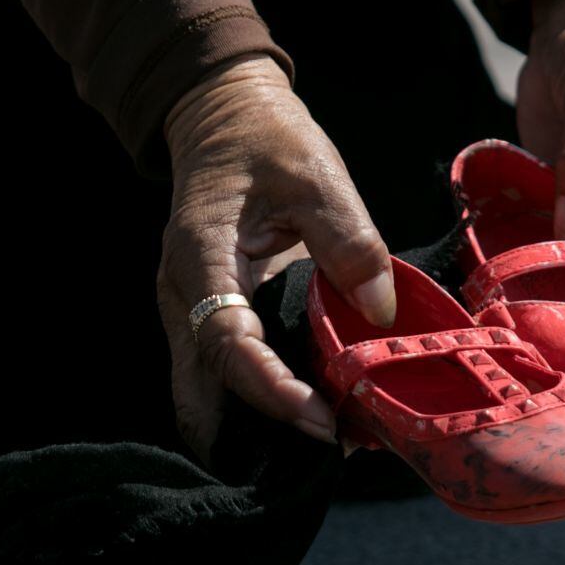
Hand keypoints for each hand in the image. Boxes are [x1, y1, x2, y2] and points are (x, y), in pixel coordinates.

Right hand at [159, 55, 396, 460]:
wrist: (223, 119)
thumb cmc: (267, 140)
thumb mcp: (316, 174)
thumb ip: (349, 241)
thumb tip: (380, 313)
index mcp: (201, 256)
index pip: (226, 342)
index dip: (269, 388)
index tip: (320, 417)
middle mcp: (184, 295)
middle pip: (205, 388)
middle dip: (260, 430)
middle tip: (334, 445)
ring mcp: (192, 311)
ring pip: (209, 393)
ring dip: (261, 425)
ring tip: (336, 438)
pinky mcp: (212, 318)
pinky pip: (228, 374)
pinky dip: (264, 401)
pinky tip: (319, 412)